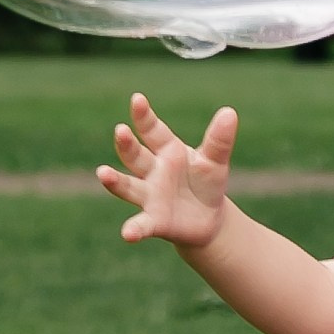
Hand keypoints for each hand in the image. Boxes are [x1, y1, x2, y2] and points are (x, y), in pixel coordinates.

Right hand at [97, 92, 238, 248]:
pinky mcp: (154, 221)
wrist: (208, 219)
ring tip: (103, 174)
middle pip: (135, 155)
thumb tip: (230, 112)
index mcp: (167, 151)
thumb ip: (219, 140)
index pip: (152, 130)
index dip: (144, 116)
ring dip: (115, 181)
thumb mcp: (215, 161)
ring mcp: (149, 196)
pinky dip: (134, 229)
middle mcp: (152, 171)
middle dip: (127, 144)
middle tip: (120, 130)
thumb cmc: (206, 183)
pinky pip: (142, 224)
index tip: (137, 99)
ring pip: (128, 186)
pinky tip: (128, 234)